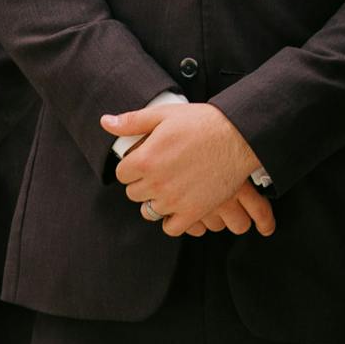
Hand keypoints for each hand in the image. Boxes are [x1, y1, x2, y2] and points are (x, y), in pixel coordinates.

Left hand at [103, 99, 266, 233]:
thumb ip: (132, 122)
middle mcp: (156, 183)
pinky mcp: (193, 211)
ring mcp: (174, 200)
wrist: (239, 137)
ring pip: (150, 211)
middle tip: (161, 172)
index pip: (121, 174)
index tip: (145, 162)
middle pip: (134, 193)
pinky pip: (171, 227)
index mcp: (145, 160)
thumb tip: (105, 122)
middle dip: (143, 183)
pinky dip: (172, 220)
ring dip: (157, 201)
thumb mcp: (164, 115)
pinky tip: (179, 205)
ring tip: (171, 187)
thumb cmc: (203, 123)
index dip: (132, 167)